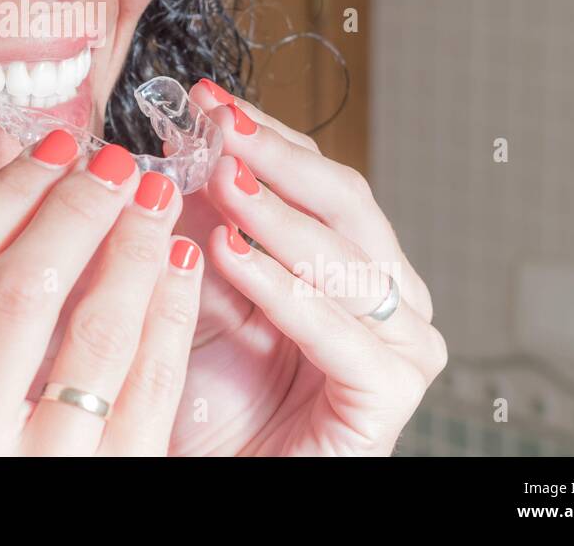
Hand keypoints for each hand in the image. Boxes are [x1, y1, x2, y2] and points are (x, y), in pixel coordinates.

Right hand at [0, 130, 201, 454]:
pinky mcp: (114, 487)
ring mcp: (34, 473)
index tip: (56, 145)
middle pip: (19, 285)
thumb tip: (36, 186)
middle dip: (76, 206)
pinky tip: (182, 262)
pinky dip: (173, 309)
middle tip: (116, 161)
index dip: (10, 189)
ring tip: (157, 199)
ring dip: (135, 246)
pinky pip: (153, 384)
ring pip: (96, 331)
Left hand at [169, 79, 446, 455]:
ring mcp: (397, 344)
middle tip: (217, 125)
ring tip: (220, 178)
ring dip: (279, 213)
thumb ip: (195, 218)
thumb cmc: (199, 397)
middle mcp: (383, 294)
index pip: (316, 176)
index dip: (264, 133)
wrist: (203, 476)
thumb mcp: (191, 286)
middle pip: (346, 201)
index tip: (206, 97)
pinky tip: (229, 253)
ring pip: (350, 256)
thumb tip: (175, 136)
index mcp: (345, 261)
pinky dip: (284, 288)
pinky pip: (341, 331)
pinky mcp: (386, 395)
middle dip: (277, 159)